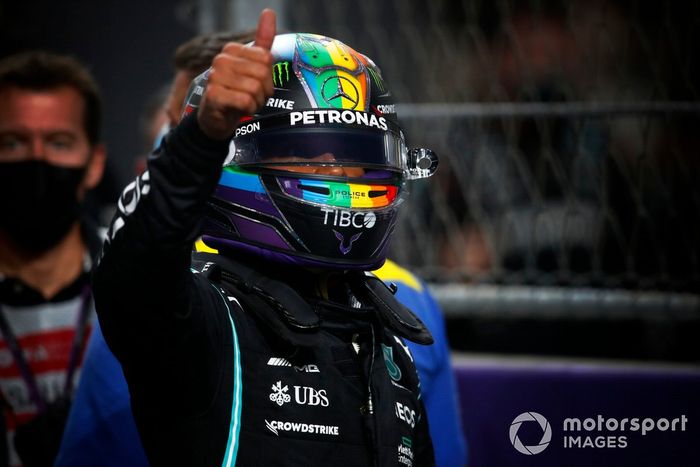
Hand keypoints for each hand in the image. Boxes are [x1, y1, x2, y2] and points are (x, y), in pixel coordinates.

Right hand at [197, 8, 275, 139]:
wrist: (216, 119)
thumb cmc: (236, 92)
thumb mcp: (253, 66)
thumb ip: (262, 41)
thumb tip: (269, 12)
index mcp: (231, 49)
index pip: (267, 59)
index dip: (268, 78)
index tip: (256, 84)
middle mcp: (221, 59)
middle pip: (262, 74)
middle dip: (263, 92)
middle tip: (251, 97)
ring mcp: (215, 76)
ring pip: (255, 89)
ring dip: (256, 102)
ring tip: (244, 104)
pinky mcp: (214, 95)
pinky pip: (246, 101)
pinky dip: (248, 110)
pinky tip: (238, 110)